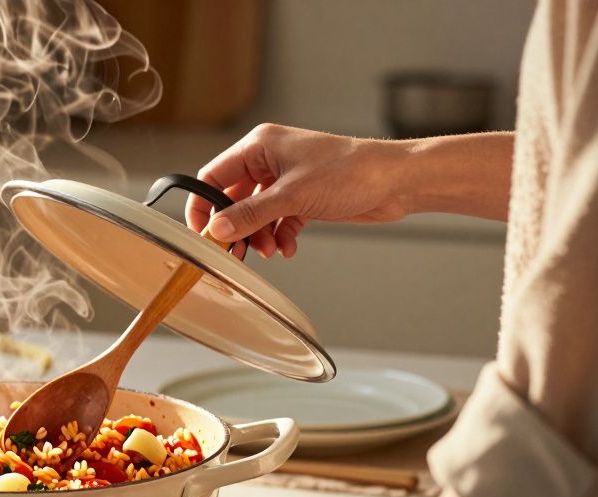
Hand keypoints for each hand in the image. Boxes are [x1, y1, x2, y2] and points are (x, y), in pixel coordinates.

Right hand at [186, 124, 410, 257]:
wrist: (396, 181)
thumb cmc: (351, 171)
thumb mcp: (293, 195)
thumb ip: (251, 214)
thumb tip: (217, 228)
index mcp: (260, 145)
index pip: (214, 174)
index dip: (204, 204)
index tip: (202, 231)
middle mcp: (270, 160)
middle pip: (234, 197)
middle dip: (236, 225)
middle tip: (236, 249)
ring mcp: (287, 180)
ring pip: (256, 212)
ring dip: (259, 234)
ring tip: (269, 250)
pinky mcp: (303, 197)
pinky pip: (277, 220)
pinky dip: (279, 235)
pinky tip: (287, 247)